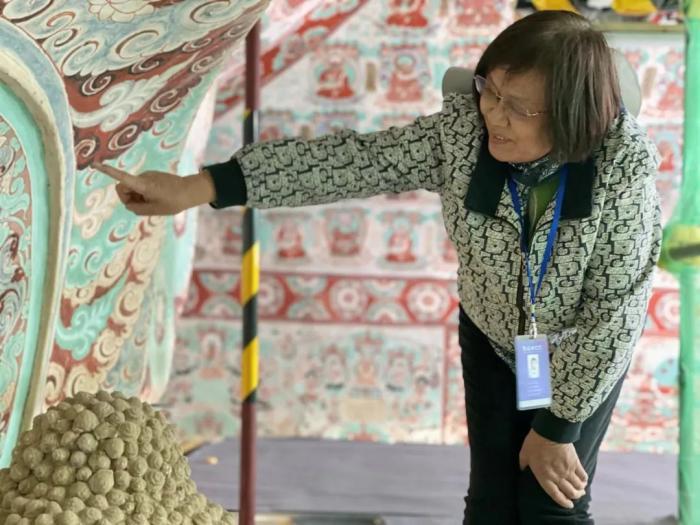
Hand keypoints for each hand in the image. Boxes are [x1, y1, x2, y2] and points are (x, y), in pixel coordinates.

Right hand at [93, 162, 215, 215]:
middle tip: (144, 206)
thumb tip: (128, 204)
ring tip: (155, 201)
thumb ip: (137, 208)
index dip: (107, 171)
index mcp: (143, 185)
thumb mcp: (154, 210)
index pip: (122, 178)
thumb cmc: (174, 202)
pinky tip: (157, 197)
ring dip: (138, 197)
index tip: (94, 164)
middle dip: (128, 198)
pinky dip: (143, 194)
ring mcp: (147, 175)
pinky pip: (140, 187)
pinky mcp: (151, 176)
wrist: (190, 190)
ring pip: (132, 189)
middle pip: (123, 188)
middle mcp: (143, 177)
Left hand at [519, 429, 587, 508]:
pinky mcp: (576, 462)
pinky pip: (583, 475)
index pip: (556, 495)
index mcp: (544, 476)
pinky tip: (583, 480)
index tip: (568, 505)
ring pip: (578, 486)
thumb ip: (523, 464)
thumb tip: (522, 469)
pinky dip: (584, 480)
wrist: (550, 431)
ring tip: (580, 489)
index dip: (563, 502)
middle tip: (575, 496)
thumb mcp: (524, 453)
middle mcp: (557, 476)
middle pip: (570, 492)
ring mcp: (568, 470)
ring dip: (580, 490)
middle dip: (574, 496)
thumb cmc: (535, 442)